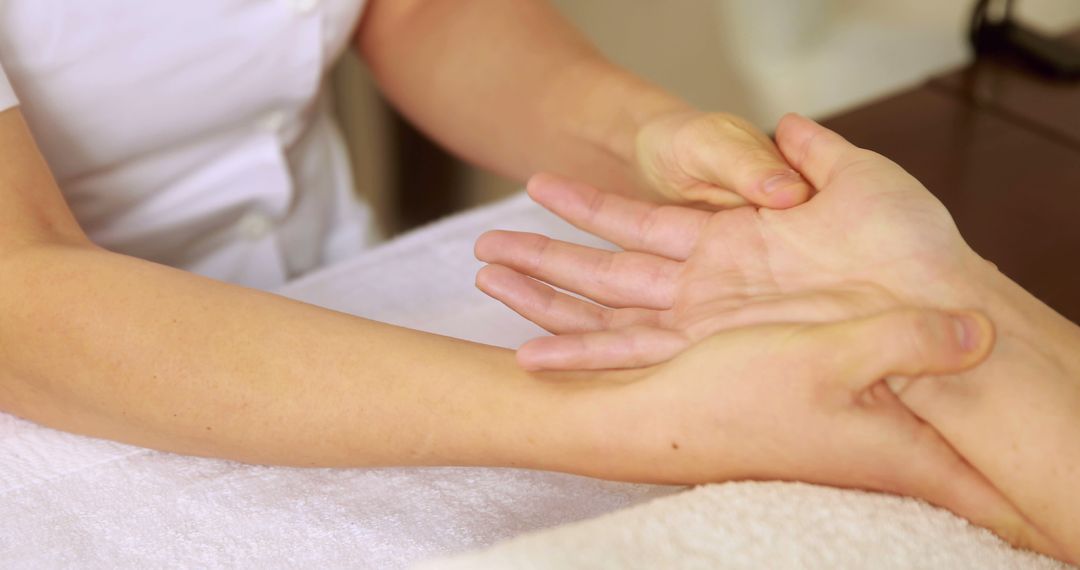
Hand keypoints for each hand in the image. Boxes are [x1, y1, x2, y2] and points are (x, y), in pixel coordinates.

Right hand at [475, 114, 982, 369]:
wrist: (936, 306)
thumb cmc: (908, 243)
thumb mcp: (857, 178)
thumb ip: (809, 154)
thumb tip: (783, 125)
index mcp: (726, 242)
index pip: (635, 221)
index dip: (585, 206)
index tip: (537, 186)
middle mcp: (704, 288)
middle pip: (603, 271)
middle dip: (542, 259)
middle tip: (483, 249)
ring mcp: (701, 325)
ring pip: (603, 312)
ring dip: (544, 300)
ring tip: (487, 286)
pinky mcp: (708, 358)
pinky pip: (629, 356)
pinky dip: (578, 356)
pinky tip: (530, 358)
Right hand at [578, 306, 1049, 550]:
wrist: (662, 418)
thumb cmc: (738, 398)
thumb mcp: (828, 357)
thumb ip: (907, 340)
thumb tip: (984, 332)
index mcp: (906, 456)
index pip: (1006, 503)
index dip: (1059, 507)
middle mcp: (894, 461)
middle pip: (988, 475)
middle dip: (1034, 462)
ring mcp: (867, 448)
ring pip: (952, 446)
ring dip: (990, 434)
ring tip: (1043, 419)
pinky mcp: (840, 427)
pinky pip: (909, 419)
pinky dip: (938, 406)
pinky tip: (942, 379)